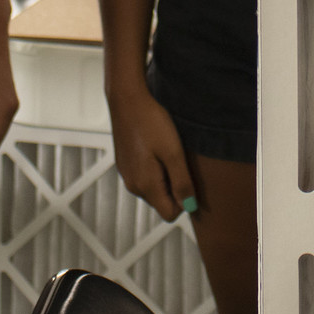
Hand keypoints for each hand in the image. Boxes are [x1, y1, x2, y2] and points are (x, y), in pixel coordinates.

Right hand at [108, 83, 195, 220]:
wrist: (127, 99)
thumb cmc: (152, 122)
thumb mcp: (174, 153)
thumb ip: (182, 182)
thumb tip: (189, 207)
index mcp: (145, 185)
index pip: (170, 214)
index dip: (183, 200)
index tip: (187, 176)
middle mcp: (132, 185)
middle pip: (161, 202)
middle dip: (173, 188)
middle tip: (177, 160)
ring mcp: (126, 174)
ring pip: (153, 189)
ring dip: (164, 177)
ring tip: (165, 151)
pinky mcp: (124, 164)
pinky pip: (144, 177)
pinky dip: (154, 168)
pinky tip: (155, 147)